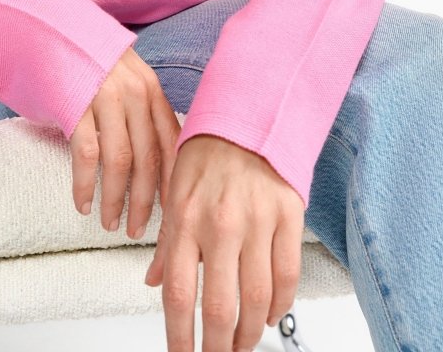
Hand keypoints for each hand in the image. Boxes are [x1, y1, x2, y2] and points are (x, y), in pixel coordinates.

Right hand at [69, 46, 181, 238]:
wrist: (47, 26)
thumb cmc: (85, 60)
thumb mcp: (122, 78)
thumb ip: (139, 111)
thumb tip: (150, 160)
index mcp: (151, 88)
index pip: (172, 144)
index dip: (172, 184)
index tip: (170, 214)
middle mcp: (134, 92)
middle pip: (148, 158)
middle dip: (145, 202)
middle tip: (139, 232)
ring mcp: (104, 96)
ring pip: (120, 161)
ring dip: (115, 199)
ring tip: (110, 223)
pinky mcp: (75, 103)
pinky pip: (86, 155)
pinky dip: (85, 185)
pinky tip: (82, 204)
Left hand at [144, 134, 304, 351]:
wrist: (250, 114)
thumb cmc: (209, 151)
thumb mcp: (175, 191)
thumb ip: (168, 243)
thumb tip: (153, 282)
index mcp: (186, 218)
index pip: (179, 295)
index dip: (180, 339)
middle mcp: (220, 224)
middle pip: (219, 308)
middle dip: (217, 347)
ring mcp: (257, 222)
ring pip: (256, 301)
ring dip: (250, 334)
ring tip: (242, 344)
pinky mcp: (288, 217)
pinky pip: (287, 277)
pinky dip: (280, 305)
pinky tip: (270, 314)